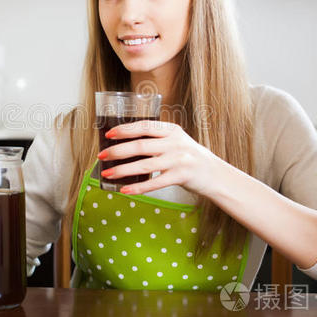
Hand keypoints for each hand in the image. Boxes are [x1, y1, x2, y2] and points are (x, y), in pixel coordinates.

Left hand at [98, 120, 221, 196]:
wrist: (215, 174)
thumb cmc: (190, 157)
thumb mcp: (176, 142)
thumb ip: (157, 140)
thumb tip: (124, 145)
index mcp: (172, 130)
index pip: (144, 126)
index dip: (125, 129)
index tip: (108, 134)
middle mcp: (175, 143)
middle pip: (140, 145)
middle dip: (117, 150)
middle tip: (102, 155)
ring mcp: (178, 160)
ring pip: (144, 164)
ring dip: (122, 170)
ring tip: (107, 172)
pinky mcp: (181, 177)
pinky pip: (154, 183)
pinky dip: (138, 188)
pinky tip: (124, 190)